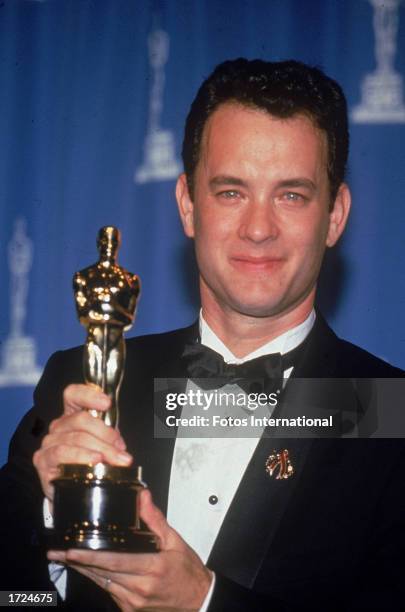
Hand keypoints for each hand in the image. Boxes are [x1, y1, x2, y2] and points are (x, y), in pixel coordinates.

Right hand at [33, 384, 132, 503]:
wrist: (72, 491)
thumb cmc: (89, 463)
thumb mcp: (103, 445)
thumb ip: (110, 437)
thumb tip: (120, 444)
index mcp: (71, 415)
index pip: (73, 395)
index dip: (89, 395)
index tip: (106, 404)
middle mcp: (58, 425)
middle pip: (81, 419)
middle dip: (106, 434)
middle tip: (122, 450)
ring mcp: (49, 442)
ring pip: (76, 437)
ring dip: (101, 448)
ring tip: (116, 460)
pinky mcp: (43, 459)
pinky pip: (61, 453)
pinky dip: (81, 456)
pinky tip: (94, 461)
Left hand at [47, 489, 212, 610]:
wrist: (197, 600)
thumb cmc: (187, 570)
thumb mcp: (175, 540)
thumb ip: (155, 519)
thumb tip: (142, 496)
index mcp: (152, 567)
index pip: (114, 561)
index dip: (91, 556)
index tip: (72, 550)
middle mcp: (139, 588)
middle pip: (102, 573)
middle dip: (78, 562)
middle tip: (57, 552)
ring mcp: (132, 601)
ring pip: (102, 583)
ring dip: (83, 570)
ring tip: (65, 558)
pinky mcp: (129, 608)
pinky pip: (109, 591)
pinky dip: (97, 579)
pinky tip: (87, 569)